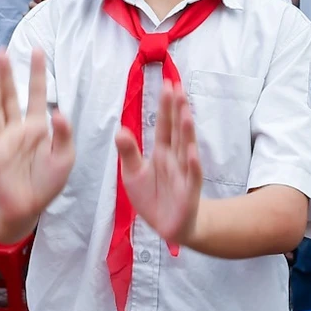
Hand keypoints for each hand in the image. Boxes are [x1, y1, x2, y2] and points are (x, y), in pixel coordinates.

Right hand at [0, 50, 75, 227]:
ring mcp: (0, 140)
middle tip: (2, 52)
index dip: (36, 74)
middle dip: (6, 75)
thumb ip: (63, 135)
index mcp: (36, 126)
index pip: (36, 94)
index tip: (37, 51)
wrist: (25, 208)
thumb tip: (59, 112)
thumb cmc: (46, 182)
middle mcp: (16, 128)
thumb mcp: (64, 158)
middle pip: (9, 96)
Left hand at [114, 82, 201, 243]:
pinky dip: (192, 165)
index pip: (164, 125)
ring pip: (186, 148)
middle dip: (178, 110)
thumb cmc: (153, 197)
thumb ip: (128, 152)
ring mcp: (184, 174)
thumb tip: (119, 130)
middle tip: (178, 87)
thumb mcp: (133, 174)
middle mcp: (175, 159)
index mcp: (162, 153)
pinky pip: (191, 177)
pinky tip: (191, 152)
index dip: (165, 106)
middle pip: (177, 131)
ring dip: (186, 131)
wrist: (169, 226)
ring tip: (185, 112)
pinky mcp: (188, 193)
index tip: (168, 84)